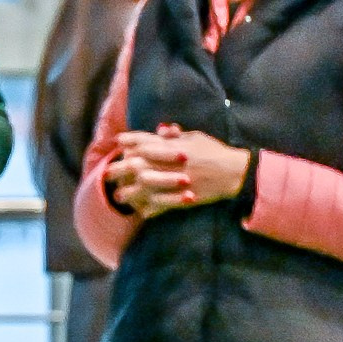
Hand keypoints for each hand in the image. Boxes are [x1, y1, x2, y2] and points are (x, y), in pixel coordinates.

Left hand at [108, 125, 248, 215]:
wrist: (234, 173)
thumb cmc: (214, 152)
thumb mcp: (196, 138)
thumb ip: (176, 135)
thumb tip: (159, 130)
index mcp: (174, 147)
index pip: (146, 141)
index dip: (130, 140)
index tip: (118, 142)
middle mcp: (171, 163)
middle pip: (137, 165)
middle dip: (120, 169)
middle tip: (107, 172)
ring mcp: (175, 181)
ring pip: (144, 187)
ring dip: (129, 192)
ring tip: (119, 196)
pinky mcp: (182, 198)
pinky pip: (160, 205)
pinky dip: (149, 208)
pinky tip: (140, 211)